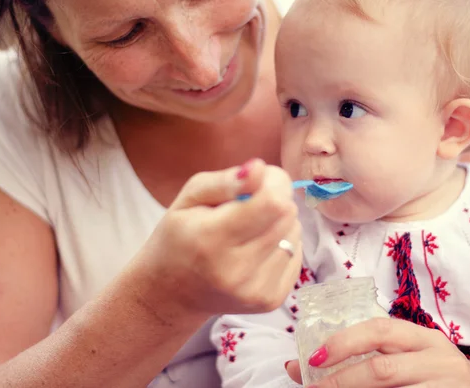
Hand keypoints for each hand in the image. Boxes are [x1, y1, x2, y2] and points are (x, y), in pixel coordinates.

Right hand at [135, 159, 301, 317]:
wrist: (173, 293)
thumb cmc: (180, 236)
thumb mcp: (189, 197)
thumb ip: (225, 181)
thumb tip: (261, 169)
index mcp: (211, 239)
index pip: (272, 202)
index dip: (273, 183)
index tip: (257, 182)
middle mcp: (236, 270)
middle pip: (287, 215)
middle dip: (275, 199)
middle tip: (250, 204)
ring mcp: (255, 290)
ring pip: (294, 233)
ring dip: (278, 223)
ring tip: (249, 230)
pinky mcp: (270, 300)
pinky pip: (296, 255)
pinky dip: (281, 245)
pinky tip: (256, 249)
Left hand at [286, 318, 469, 387]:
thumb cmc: (433, 373)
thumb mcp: (407, 354)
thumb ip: (363, 354)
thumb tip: (295, 365)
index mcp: (424, 337)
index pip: (379, 330)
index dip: (344, 342)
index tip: (313, 358)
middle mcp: (438, 359)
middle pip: (383, 370)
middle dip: (341, 382)